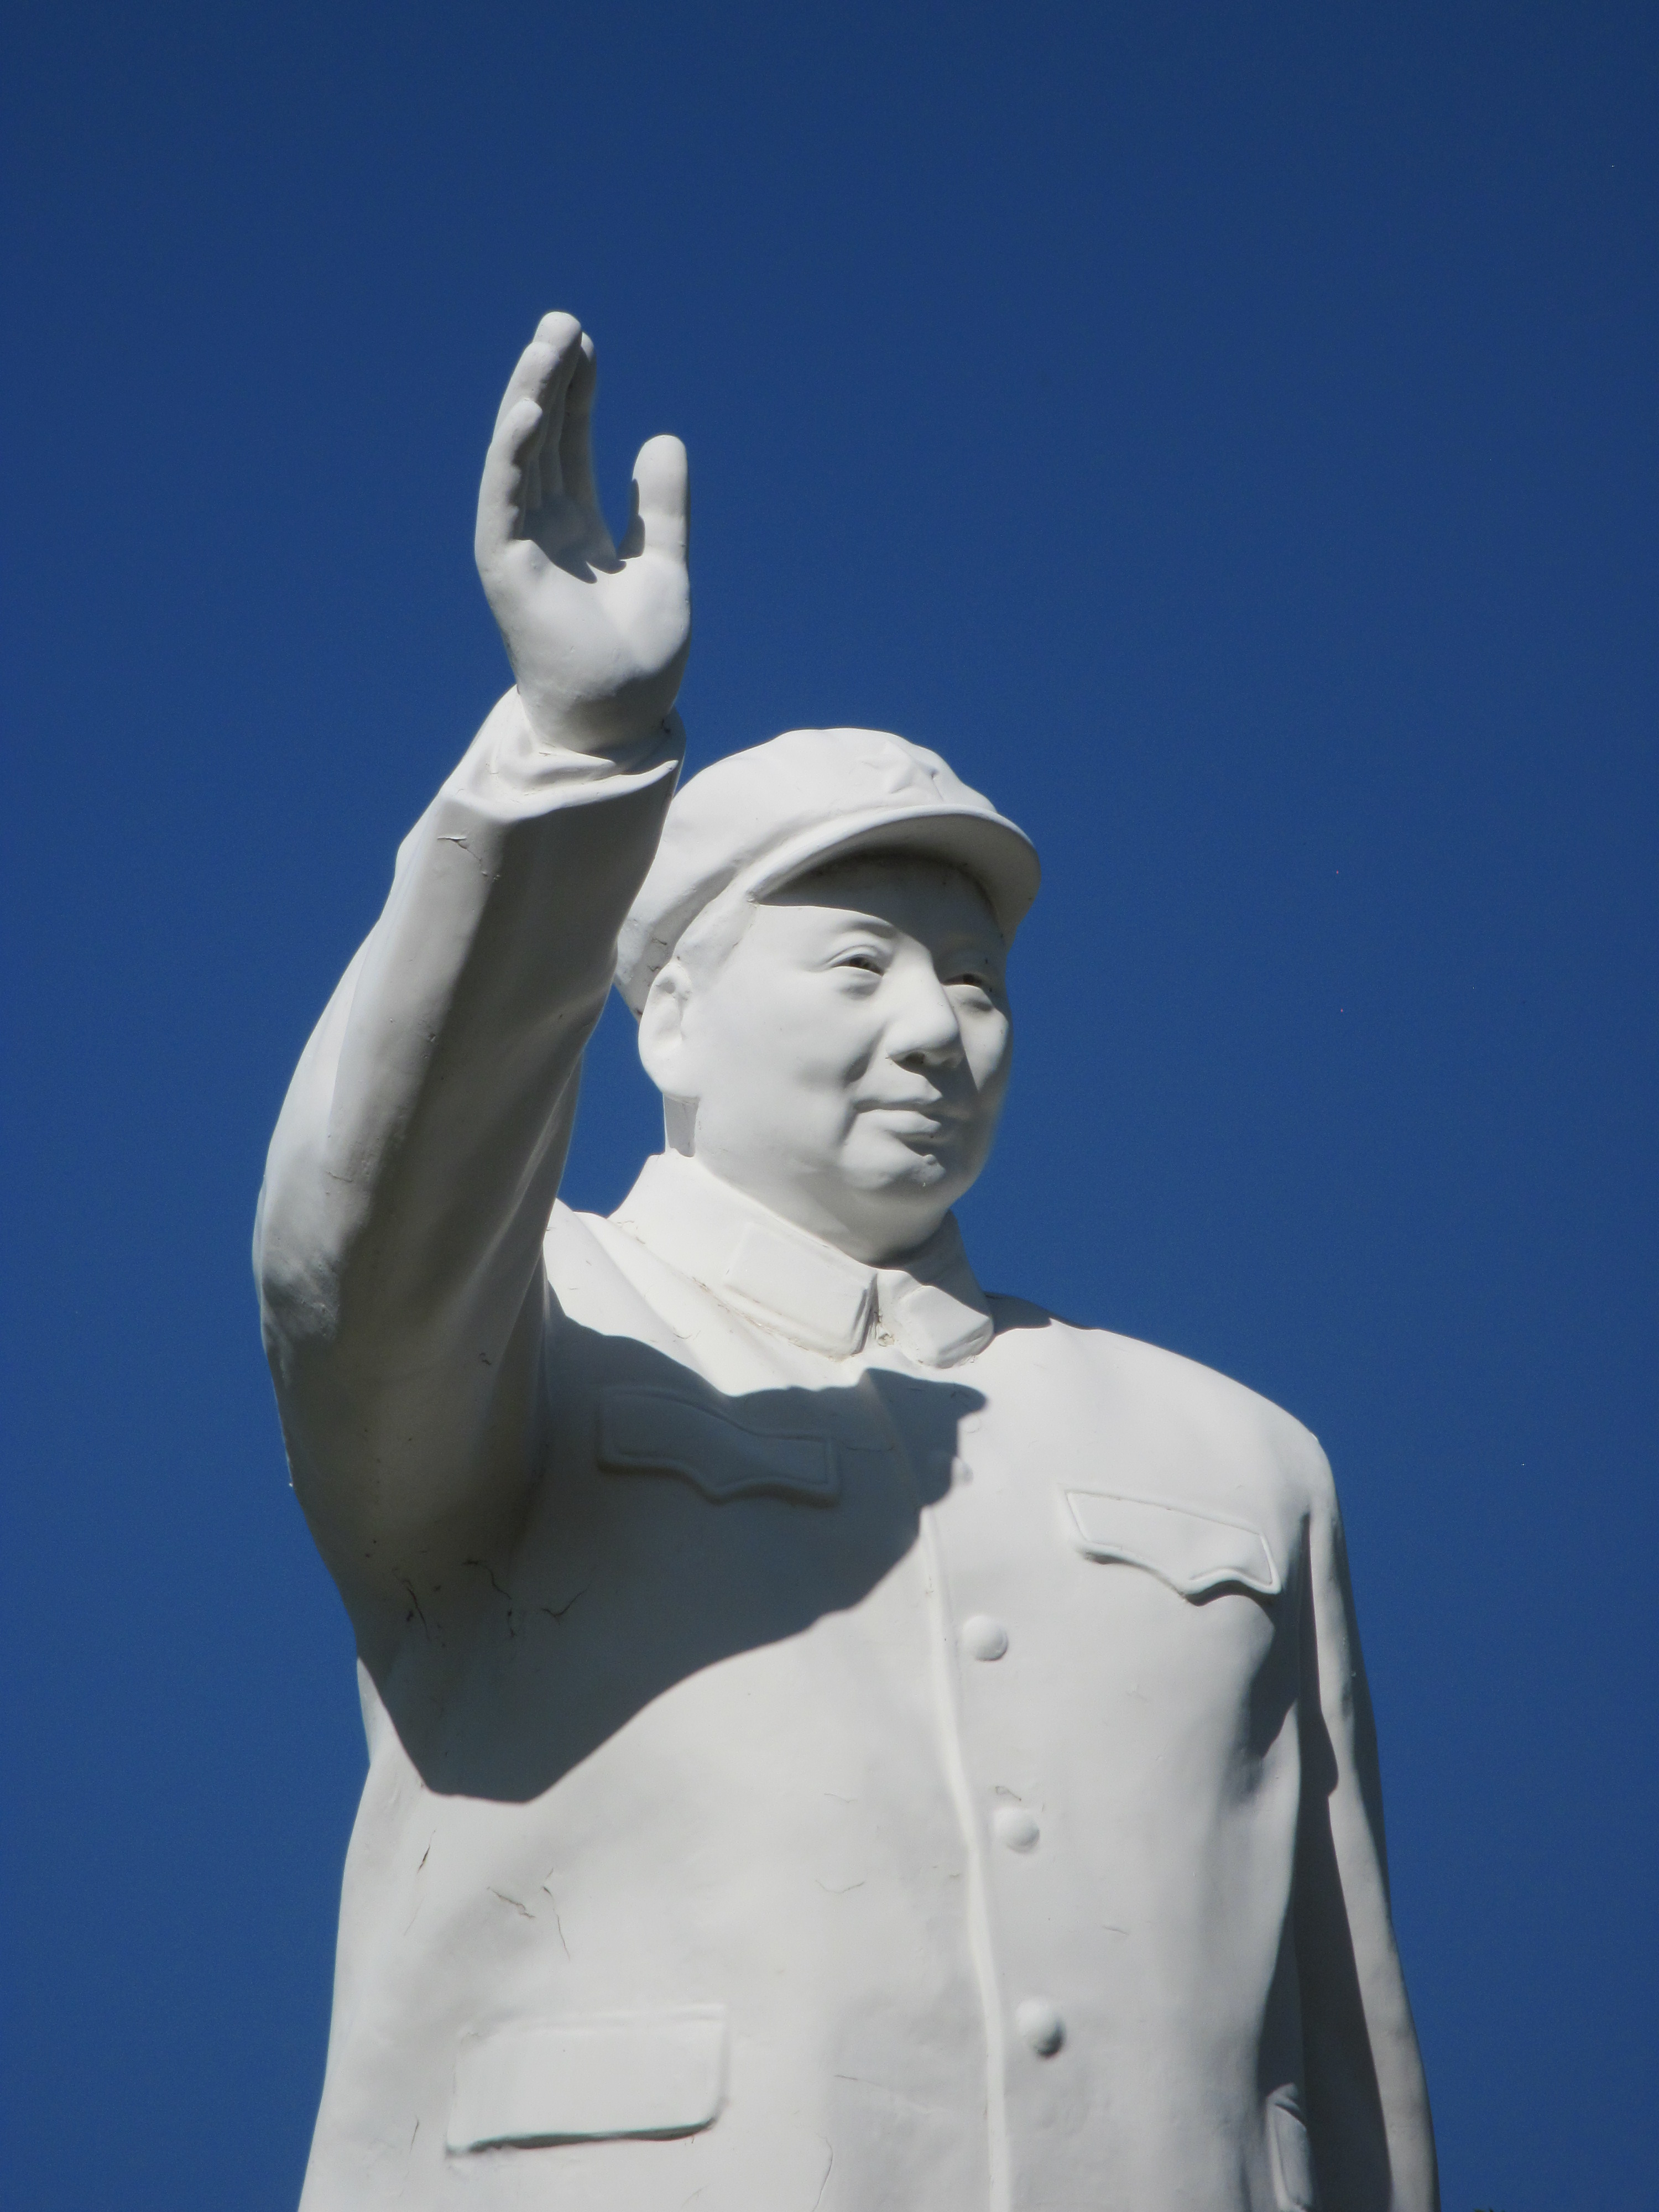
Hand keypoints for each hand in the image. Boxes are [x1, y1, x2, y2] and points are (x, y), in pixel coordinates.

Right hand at [475, 313, 689, 751]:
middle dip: (550, 381)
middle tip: (563, 322)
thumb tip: (664, 437)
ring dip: (530, 400)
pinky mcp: (505, 567)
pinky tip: (532, 409)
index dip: (578, 395)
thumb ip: (665, 509)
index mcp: (579, 531)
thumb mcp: (666, 568)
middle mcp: (544, 532)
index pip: (571, 447)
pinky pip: (504, 499)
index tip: (588, 346)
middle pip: (542, 441)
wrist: (622, 720)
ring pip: (519, 458)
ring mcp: (521, 547)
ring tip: (547, 345)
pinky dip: (515, 454)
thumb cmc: (641, 662)